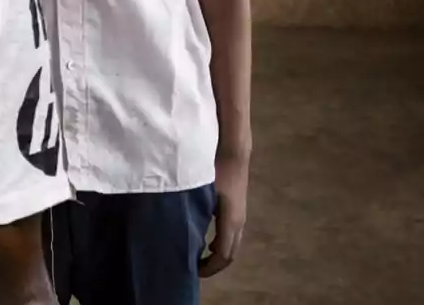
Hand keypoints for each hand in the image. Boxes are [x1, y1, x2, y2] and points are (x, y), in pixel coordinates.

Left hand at [199, 153, 248, 277]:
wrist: (233, 152)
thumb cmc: (216, 169)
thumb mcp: (201, 192)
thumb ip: (193, 212)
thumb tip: (183, 233)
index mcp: (230, 222)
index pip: (223, 255)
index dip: (210, 268)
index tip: (193, 272)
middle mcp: (238, 223)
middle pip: (230, 254)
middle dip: (213, 265)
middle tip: (193, 269)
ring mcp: (240, 217)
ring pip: (232, 244)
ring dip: (217, 255)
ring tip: (197, 257)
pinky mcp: (237, 210)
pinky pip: (231, 235)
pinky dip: (220, 244)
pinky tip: (206, 241)